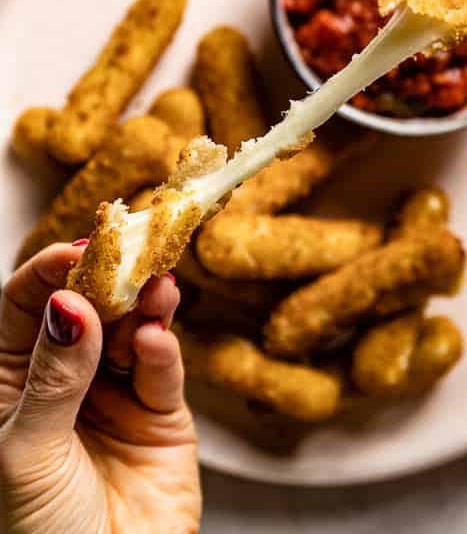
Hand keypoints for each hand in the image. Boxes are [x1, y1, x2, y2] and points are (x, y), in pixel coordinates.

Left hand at [0, 243, 200, 533]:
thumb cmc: (35, 531)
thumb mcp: (25, 450)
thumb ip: (53, 376)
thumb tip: (70, 305)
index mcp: (10, 385)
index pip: (27, 310)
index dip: (50, 275)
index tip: (80, 248)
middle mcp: (64, 383)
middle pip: (88, 312)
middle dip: (108, 279)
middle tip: (131, 247)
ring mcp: (115, 399)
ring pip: (132, 334)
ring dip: (144, 307)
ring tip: (155, 284)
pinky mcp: (162, 419)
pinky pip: (163, 375)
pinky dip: (164, 353)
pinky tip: (158, 339)